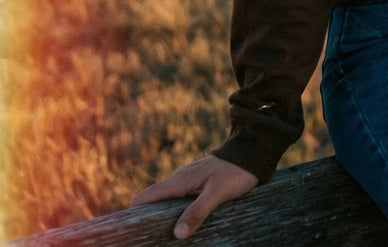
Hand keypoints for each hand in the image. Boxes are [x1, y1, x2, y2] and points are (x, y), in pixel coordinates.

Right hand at [130, 155, 258, 238]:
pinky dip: (178, 212)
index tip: (134, 233)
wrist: (253, 151)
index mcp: (177, 181)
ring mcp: (189, 181)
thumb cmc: (235, 171)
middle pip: (153, 202)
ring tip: (168, 236)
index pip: (143, 198)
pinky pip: (181, 199)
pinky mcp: (199, 183)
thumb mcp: (217, 194)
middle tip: (154, 239)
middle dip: (148, 220)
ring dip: (165, 217)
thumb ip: (197, 212)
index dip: (133, 215)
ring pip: (167, 201)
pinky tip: (187, 224)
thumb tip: (177, 234)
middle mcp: (179, 180)